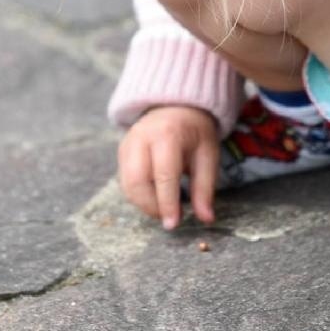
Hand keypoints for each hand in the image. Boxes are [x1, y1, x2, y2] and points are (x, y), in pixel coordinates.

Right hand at [118, 104, 219, 229]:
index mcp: (167, 135)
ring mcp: (127, 143)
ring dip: (143, 204)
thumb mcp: (208, 155)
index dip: (167, 203)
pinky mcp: (121, 151)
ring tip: (164, 207)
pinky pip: (124, 180)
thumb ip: (205, 188)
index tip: (174, 224)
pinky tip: (155, 196)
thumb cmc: (195, 132)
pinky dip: (138, 195)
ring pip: (126, 184)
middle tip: (170, 216)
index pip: (163, 175)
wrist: (176, 106)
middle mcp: (141, 138)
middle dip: (151, 206)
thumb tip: (206, 219)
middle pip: (136, 181)